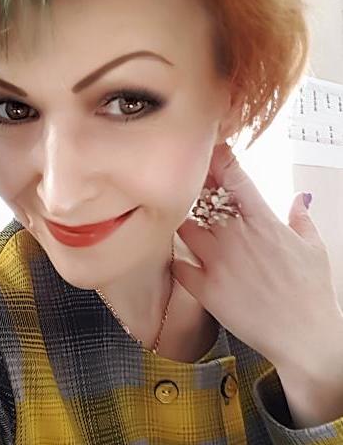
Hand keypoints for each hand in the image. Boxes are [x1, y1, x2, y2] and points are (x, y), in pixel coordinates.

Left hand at [172, 143, 342, 370]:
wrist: (305, 338)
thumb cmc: (312, 294)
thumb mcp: (314, 248)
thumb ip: (301, 218)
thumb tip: (299, 198)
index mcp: (263, 222)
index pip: (234, 178)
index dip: (218, 160)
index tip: (210, 151)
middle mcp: (236, 237)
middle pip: (202, 197)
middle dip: (194, 187)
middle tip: (188, 184)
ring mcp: (218, 262)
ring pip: (183, 226)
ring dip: (180, 220)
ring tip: (180, 220)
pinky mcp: (206, 289)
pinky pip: (177, 265)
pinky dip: (176, 259)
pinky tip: (181, 259)